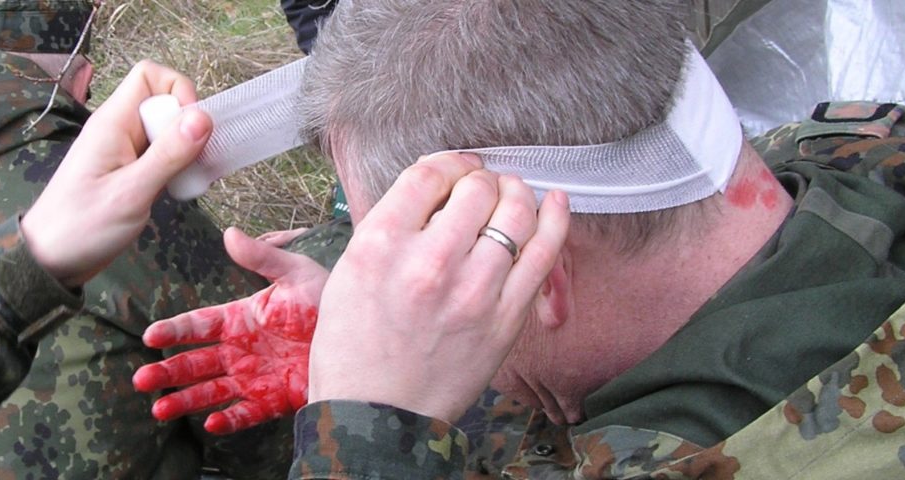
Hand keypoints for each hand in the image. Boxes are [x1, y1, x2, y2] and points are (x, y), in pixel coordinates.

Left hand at [21, 61, 210, 285]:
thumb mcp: (131, 192)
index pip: (150, 76)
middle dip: (188, 127)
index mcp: (113, 123)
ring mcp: (124, 151)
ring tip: (191, 180)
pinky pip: (161, 156)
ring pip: (166, 132)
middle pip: (164, 103)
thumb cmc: (80, 227)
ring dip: (185, 151)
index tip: (192, 129)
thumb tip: (203, 117)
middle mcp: (118, 130)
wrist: (48, 261)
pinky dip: (176, 168)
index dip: (178, 92)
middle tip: (195, 163)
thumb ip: (168, 154)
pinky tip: (180, 191)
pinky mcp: (129, 172)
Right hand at [134, 227, 328, 434]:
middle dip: (168, 371)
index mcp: (239, 318)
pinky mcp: (272, 399)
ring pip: (211, 391)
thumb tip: (229, 233)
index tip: (150, 335)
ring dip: (185, 400)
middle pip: (195, 363)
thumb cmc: (325, 298)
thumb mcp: (296, 273)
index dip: (174, 330)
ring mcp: (253, 377)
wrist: (360, 333)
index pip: (198, 324)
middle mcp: (239, 350)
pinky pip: (245, 413)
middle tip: (141, 380)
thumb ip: (262, 257)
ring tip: (160, 409)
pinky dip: (229, 420)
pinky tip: (211, 423)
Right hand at [309, 153, 570, 421]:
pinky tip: (555, 203)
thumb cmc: (354, 346)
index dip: (447, 162)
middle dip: (480, 180)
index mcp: (380, 245)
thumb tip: (435, 190)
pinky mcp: (506, 317)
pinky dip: (555, 219)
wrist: (375, 414)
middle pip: (475, 187)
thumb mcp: (348, 272)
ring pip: (515, 211)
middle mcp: (429, 262)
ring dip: (515, 194)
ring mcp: (473, 290)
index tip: (454, 169)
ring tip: (509, 197)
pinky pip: (543, 253)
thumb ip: (388, 227)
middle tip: (478, 190)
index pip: (428, 174)